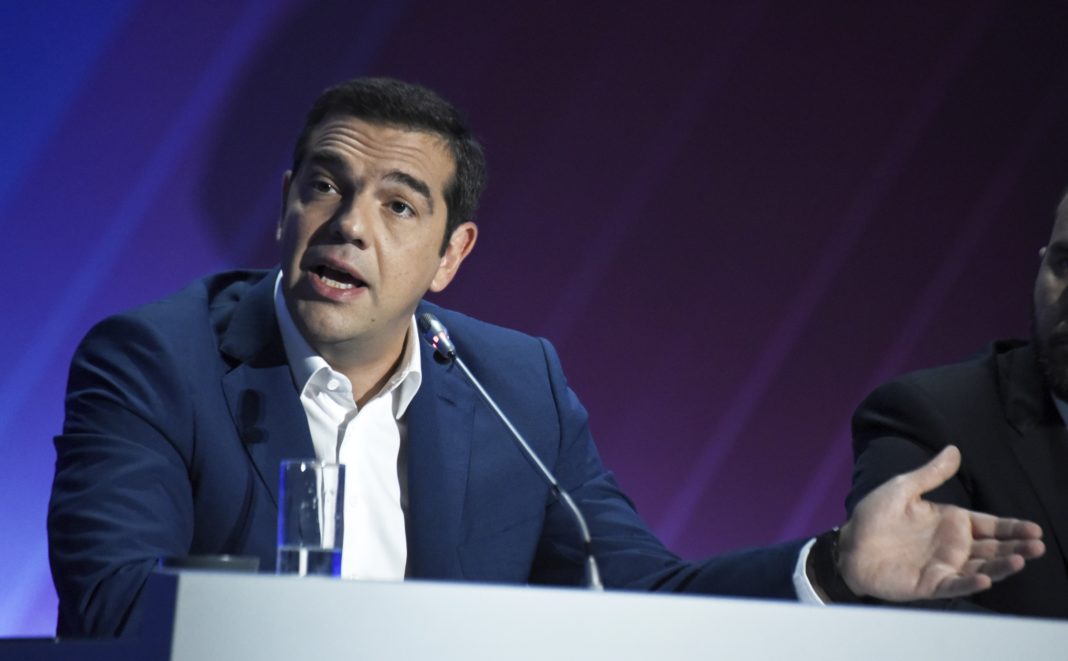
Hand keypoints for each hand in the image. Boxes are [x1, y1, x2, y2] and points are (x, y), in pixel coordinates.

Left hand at [837, 445, 1044, 600]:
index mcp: (949, 522)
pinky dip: (971, 582)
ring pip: (980, 567)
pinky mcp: (929, 584)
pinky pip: (954, 585)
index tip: (1034, 528)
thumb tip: (954, 449)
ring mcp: (942, 566)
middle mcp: (951, 546)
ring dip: (1001, 565)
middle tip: (1037, 545)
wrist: (848, 544)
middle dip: (1016, 547)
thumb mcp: (903, 488)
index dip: (1011, 527)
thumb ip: (931, 473)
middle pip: (992, 548)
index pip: (989, 525)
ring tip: (1021, 559)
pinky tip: (986, 578)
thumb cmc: (874, 517)